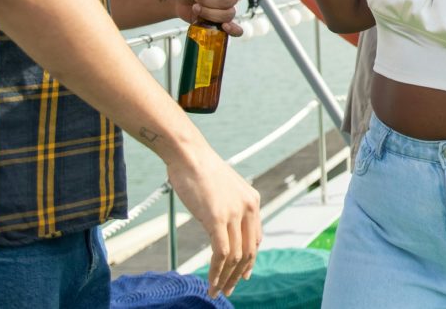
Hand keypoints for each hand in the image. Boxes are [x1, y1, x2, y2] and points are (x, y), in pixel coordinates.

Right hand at [166, 152, 260, 297]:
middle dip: (239, 274)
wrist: (189, 155)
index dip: (250, 260)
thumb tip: (221, 225)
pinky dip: (217, 271)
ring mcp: (234, 213)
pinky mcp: (217, 218)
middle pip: (249, 250)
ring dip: (226, 277)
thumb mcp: (223, 190)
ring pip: (236, 256)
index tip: (243, 274)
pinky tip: (211, 282)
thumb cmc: (199, 170)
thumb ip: (228, 207)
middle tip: (229, 289)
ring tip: (217, 290)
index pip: (256, 238)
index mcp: (253, 201)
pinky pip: (221, 253)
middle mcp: (248, 207)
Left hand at [175, 0, 242, 35]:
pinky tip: (224, 26)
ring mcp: (227, 10)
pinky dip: (233, 29)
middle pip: (230, 1)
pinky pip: (236, 30)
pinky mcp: (222, 22)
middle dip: (209, 1)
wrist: (178, 0)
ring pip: (228, 14)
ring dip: (208, 12)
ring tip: (196, 7)